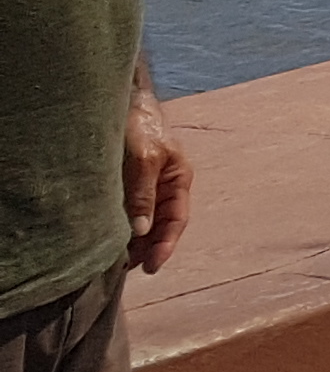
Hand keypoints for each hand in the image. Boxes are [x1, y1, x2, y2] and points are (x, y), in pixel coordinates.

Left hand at [124, 82, 190, 273]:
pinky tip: (108, 239)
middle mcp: (163, 187)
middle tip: (127, 269)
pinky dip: (120, 228)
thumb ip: (143, 195)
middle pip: (159, 226)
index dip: (166, 245)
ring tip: (116, 261)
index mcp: (178, 179)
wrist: (122, 102)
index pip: (176, 220)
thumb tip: (141, 231)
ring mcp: (144, 187)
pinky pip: (125, 213)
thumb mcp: (144, 160)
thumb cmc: (140, 126)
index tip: (151, 267)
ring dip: (132, 241)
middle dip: (147, 248)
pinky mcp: (125, 185)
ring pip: (142, 222)